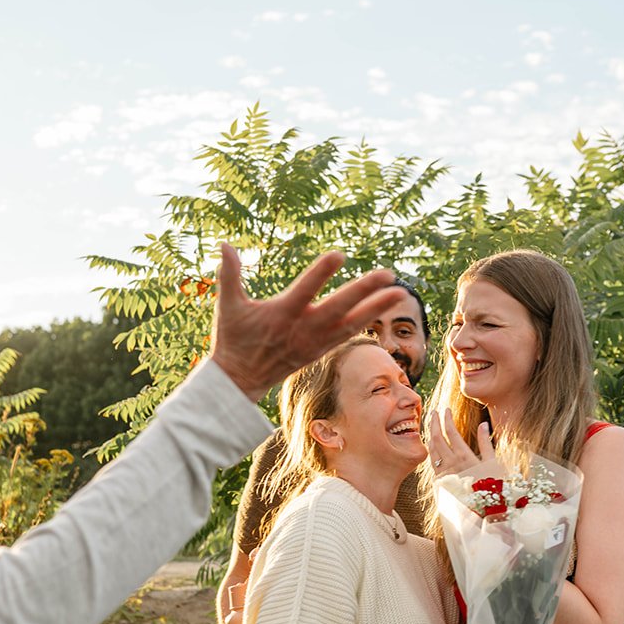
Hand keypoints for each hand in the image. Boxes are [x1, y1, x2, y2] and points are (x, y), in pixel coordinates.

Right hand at [208, 245, 398, 401]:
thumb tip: (223, 244)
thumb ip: (229, 274)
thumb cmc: (233, 338)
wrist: (240, 379)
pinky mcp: (320, 350)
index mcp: (282, 314)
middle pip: (339, 307)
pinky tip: (383, 309)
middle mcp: (303, 329)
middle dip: (364, 290)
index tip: (339, 255)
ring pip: (351, 323)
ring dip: (376, 307)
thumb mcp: (228, 306)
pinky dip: (366, 322)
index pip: (305, 290)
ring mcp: (315, 342)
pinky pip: (348, 335)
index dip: (321, 273)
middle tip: (387, 273)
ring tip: (400, 291)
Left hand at [426, 409, 497, 479]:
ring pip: (431, 449)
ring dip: (430, 434)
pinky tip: (432, 444)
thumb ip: (486, 443)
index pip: (451, 432)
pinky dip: (430, 449)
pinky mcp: (440, 480)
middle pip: (437, 437)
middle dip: (434, 422)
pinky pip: (431, 461)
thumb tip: (483, 424)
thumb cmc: (491, 485)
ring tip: (431, 424)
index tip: (446, 409)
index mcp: (464, 456)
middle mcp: (451, 463)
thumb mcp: (492, 463)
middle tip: (434, 411)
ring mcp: (443, 472)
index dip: (447, 418)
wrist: (482, 509)